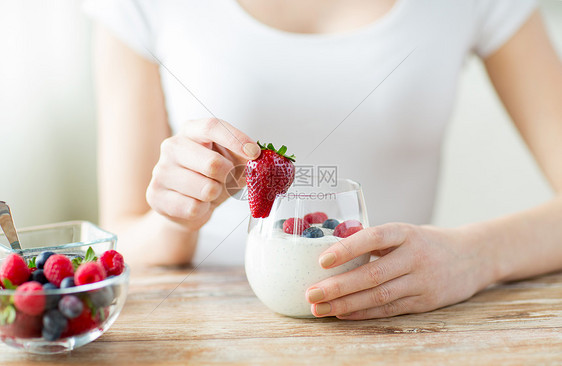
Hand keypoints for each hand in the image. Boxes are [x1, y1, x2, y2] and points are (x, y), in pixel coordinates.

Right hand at [146, 118, 259, 230]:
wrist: (186, 206)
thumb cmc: (210, 179)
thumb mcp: (230, 163)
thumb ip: (245, 159)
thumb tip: (259, 161)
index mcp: (190, 131)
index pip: (212, 126)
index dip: (236, 139)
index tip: (255, 154)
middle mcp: (172, 146)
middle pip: (213, 163)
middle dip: (229, 176)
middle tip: (228, 179)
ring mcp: (161, 170)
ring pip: (206, 189)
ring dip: (216, 194)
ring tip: (209, 192)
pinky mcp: (156, 195)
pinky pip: (194, 207)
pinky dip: (203, 209)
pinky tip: (197, 204)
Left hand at [306, 223, 494, 318]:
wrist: (473, 257)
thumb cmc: (427, 242)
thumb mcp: (405, 232)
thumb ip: (376, 241)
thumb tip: (333, 249)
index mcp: (406, 233)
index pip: (375, 238)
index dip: (348, 248)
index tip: (322, 260)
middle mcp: (415, 257)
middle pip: (372, 274)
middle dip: (338, 286)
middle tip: (311, 293)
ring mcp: (422, 281)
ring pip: (379, 296)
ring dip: (345, 305)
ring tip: (319, 308)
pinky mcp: (425, 302)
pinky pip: (389, 309)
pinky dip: (363, 313)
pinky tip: (342, 315)